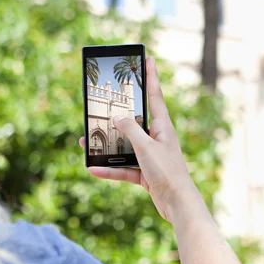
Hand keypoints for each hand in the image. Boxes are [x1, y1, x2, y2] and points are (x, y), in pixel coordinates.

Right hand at [79, 56, 194, 221]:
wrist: (178, 204)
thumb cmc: (168, 172)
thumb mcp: (146, 147)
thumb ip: (130, 130)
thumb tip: (117, 118)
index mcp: (162, 126)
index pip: (155, 95)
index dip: (151, 76)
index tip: (149, 59)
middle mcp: (157, 137)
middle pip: (134, 121)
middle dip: (118, 114)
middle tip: (104, 100)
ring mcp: (151, 155)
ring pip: (125, 146)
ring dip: (107, 146)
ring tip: (85, 141)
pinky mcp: (146, 172)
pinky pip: (125, 168)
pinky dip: (111, 170)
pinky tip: (93, 169)